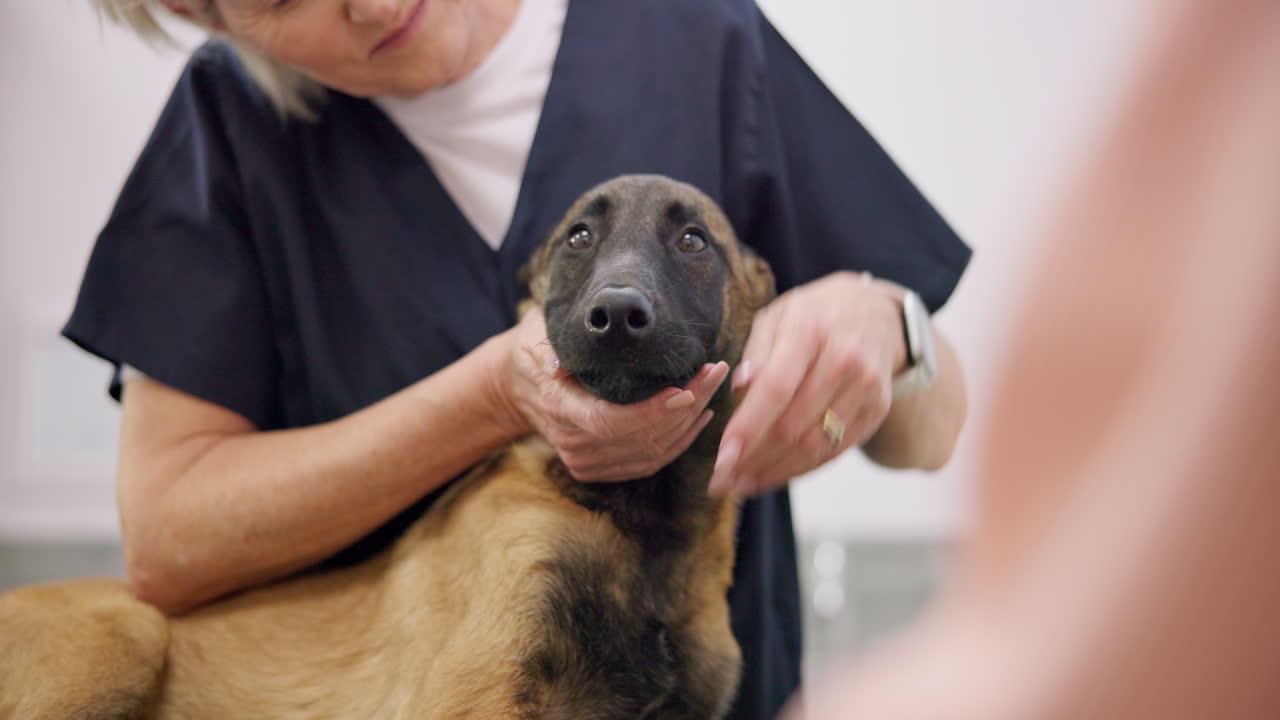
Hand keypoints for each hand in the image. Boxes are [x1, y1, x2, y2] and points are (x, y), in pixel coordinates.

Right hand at [500, 308, 727, 481]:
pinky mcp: (599, 469)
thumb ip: (556, 344)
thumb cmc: (536, 349)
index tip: (684, 390)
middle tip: (715, 371)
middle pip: (641, 436)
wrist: (518, 386)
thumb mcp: (539, 334)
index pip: (609, 421)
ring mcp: (585, 461)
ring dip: (689, 421)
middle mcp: (573, 442)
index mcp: (559, 407)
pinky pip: (649, 463)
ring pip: (652, 452)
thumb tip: (564, 359)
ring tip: (712, 386)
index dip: (651, 411)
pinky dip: (679, 441)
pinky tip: (699, 416)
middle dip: (686, 405)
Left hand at [708, 271, 906, 495]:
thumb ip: (757, 351)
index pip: (776, 389)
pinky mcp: (878, 408)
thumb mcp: (777, 316)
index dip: (748, 428)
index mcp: (810, 331)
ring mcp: (866, 387)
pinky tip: (772, 476)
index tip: (721, 459)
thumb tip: (741, 386)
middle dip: (753, 459)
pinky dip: (802, 469)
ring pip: (815, 445)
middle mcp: (844, 360)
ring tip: (741, 485)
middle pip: (794, 425)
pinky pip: (835, 450)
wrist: (875, 310)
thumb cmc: (813, 314)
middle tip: (721, 480)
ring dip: (774, 472)